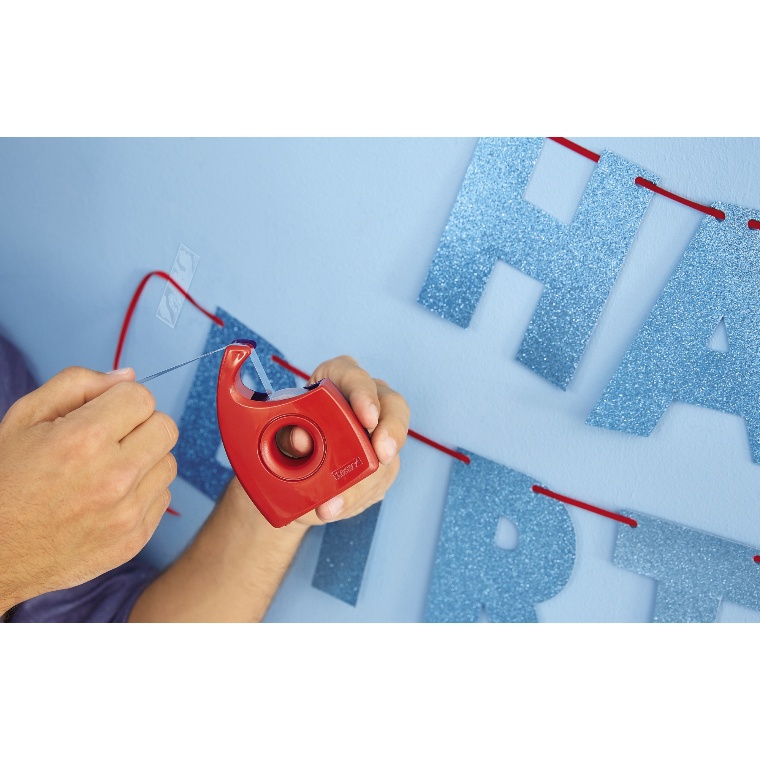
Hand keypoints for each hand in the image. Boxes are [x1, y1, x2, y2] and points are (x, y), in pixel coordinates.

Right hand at [0, 366, 177, 612]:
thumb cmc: (5, 482)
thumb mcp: (24, 418)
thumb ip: (78, 385)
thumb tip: (127, 375)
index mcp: (83, 440)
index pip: (142, 397)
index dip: (121, 401)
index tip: (103, 415)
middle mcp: (112, 477)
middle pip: (165, 428)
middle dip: (140, 426)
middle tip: (109, 440)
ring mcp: (127, 512)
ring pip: (168, 462)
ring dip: (144, 460)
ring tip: (106, 471)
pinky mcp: (135, 538)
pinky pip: (163, 496)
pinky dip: (142, 492)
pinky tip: (108, 498)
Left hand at [274, 355, 409, 528]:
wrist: (280, 476)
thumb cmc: (278, 443)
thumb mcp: (272, 437)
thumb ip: (285, 435)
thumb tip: (301, 439)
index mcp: (334, 381)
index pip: (354, 377)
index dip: (364, 394)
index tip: (366, 417)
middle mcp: (363, 402)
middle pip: (392, 407)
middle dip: (391, 432)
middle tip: (382, 455)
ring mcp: (376, 434)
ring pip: (387, 452)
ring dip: (365, 481)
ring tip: (331, 505)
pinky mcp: (381, 464)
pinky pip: (379, 481)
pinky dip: (357, 498)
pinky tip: (334, 508)